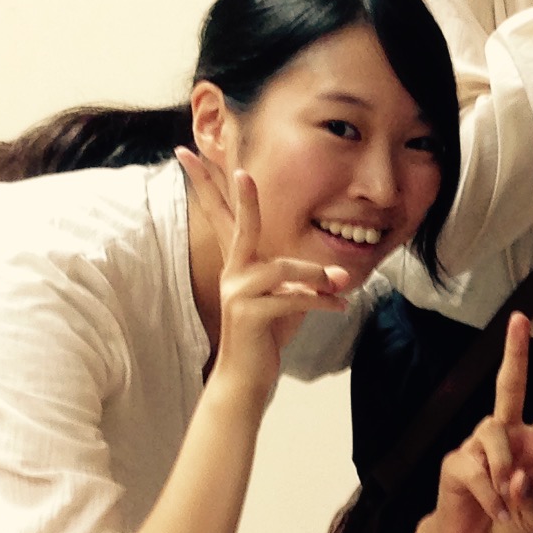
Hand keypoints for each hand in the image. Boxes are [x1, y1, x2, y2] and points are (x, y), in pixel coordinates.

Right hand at [183, 152, 355, 402]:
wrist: (247, 379)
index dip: (210, 186)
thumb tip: (337, 275)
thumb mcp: (287, 301)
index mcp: (239, 265)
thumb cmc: (267, 335)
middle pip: (239, 227)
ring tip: (341, 285)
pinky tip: (340, 307)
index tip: (190, 153)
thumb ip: (305, 284)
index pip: (224, 218)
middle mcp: (234, 273)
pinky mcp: (249, 315)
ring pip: (281, 269)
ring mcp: (238, 293)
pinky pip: (291, 299)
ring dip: (315, 277)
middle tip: (242, 172)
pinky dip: (321, 302)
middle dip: (242, 198)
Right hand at [428, 314, 532, 532]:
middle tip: (520, 318)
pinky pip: (477, 469)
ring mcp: (478, 444)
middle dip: (515, 351)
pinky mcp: (457, 460)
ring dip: (503, 473)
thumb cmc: (510, 520)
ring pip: (494, 435)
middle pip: (510, 385)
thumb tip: (518, 476)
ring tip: (505, 500)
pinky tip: (492, 508)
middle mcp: (508, 435)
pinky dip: (490, 496)